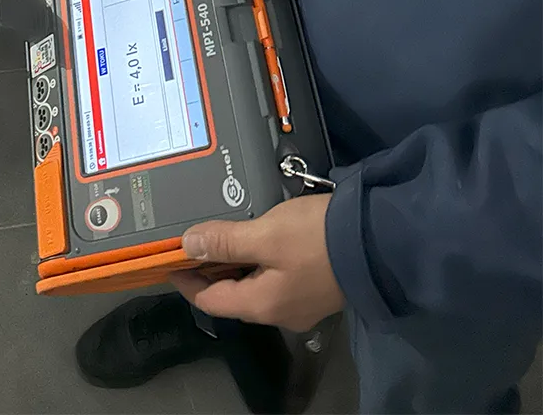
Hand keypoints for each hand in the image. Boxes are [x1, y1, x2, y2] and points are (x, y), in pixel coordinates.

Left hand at [172, 195, 344, 332]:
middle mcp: (279, 312)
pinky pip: (274, 279)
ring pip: (253, 286)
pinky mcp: (315, 289)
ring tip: (223, 233)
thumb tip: (188, 244)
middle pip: (231, 295)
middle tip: (196, 240)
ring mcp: (299, 303)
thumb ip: (225, 240)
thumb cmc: (317, 238)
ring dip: (235, 263)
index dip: (186, 280)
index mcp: (262, 305)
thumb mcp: (265, 234)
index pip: (210, 301)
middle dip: (210, 269)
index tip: (171, 259)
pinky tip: (258, 238)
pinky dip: (258, 262)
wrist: (377, 239)